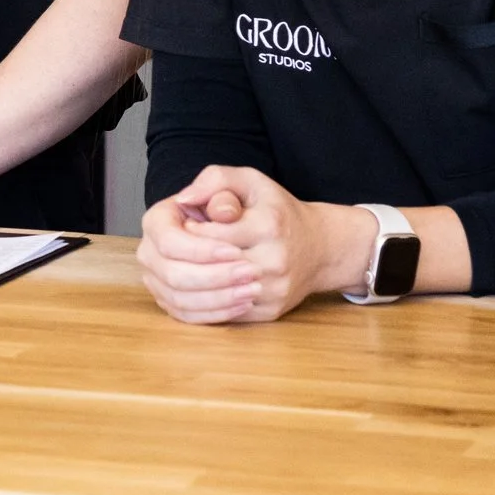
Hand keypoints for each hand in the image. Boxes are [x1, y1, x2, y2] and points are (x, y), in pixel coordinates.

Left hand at [135, 166, 370, 324]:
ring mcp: (273, 290)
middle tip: (175, 251)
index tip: (184, 223)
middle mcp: (275, 260)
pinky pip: (224, 314)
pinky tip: (194, 289)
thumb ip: (215, 180)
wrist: (318, 248)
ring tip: (180, 268)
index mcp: (267, 224)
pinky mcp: (270, 311)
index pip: (208, 234)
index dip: (188, 230)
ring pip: (211, 297)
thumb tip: (183, 199)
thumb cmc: (277, 211)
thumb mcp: (250, 181)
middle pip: (206, 269)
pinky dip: (201, 304)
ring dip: (187, 285)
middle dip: (182, 260)